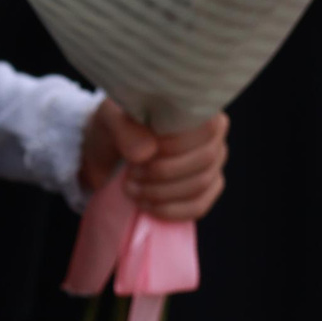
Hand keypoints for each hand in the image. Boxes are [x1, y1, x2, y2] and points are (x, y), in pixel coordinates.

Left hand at [78, 102, 227, 222]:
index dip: (175, 146)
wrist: (108, 152)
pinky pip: (199, 206)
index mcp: (196, 110)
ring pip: (201, 184)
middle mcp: (212, 136)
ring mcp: (212, 165)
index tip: (141, 154)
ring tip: (131, 187)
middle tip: (131, 173)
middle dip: (163, 172)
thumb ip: (125, 129)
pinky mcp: (204, 190)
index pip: (207, 129)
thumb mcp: (110, 119)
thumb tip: (147, 152)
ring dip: (161, 192)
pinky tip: (146, 205)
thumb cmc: (116, 127)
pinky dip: (170, 210)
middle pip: (205, 160)